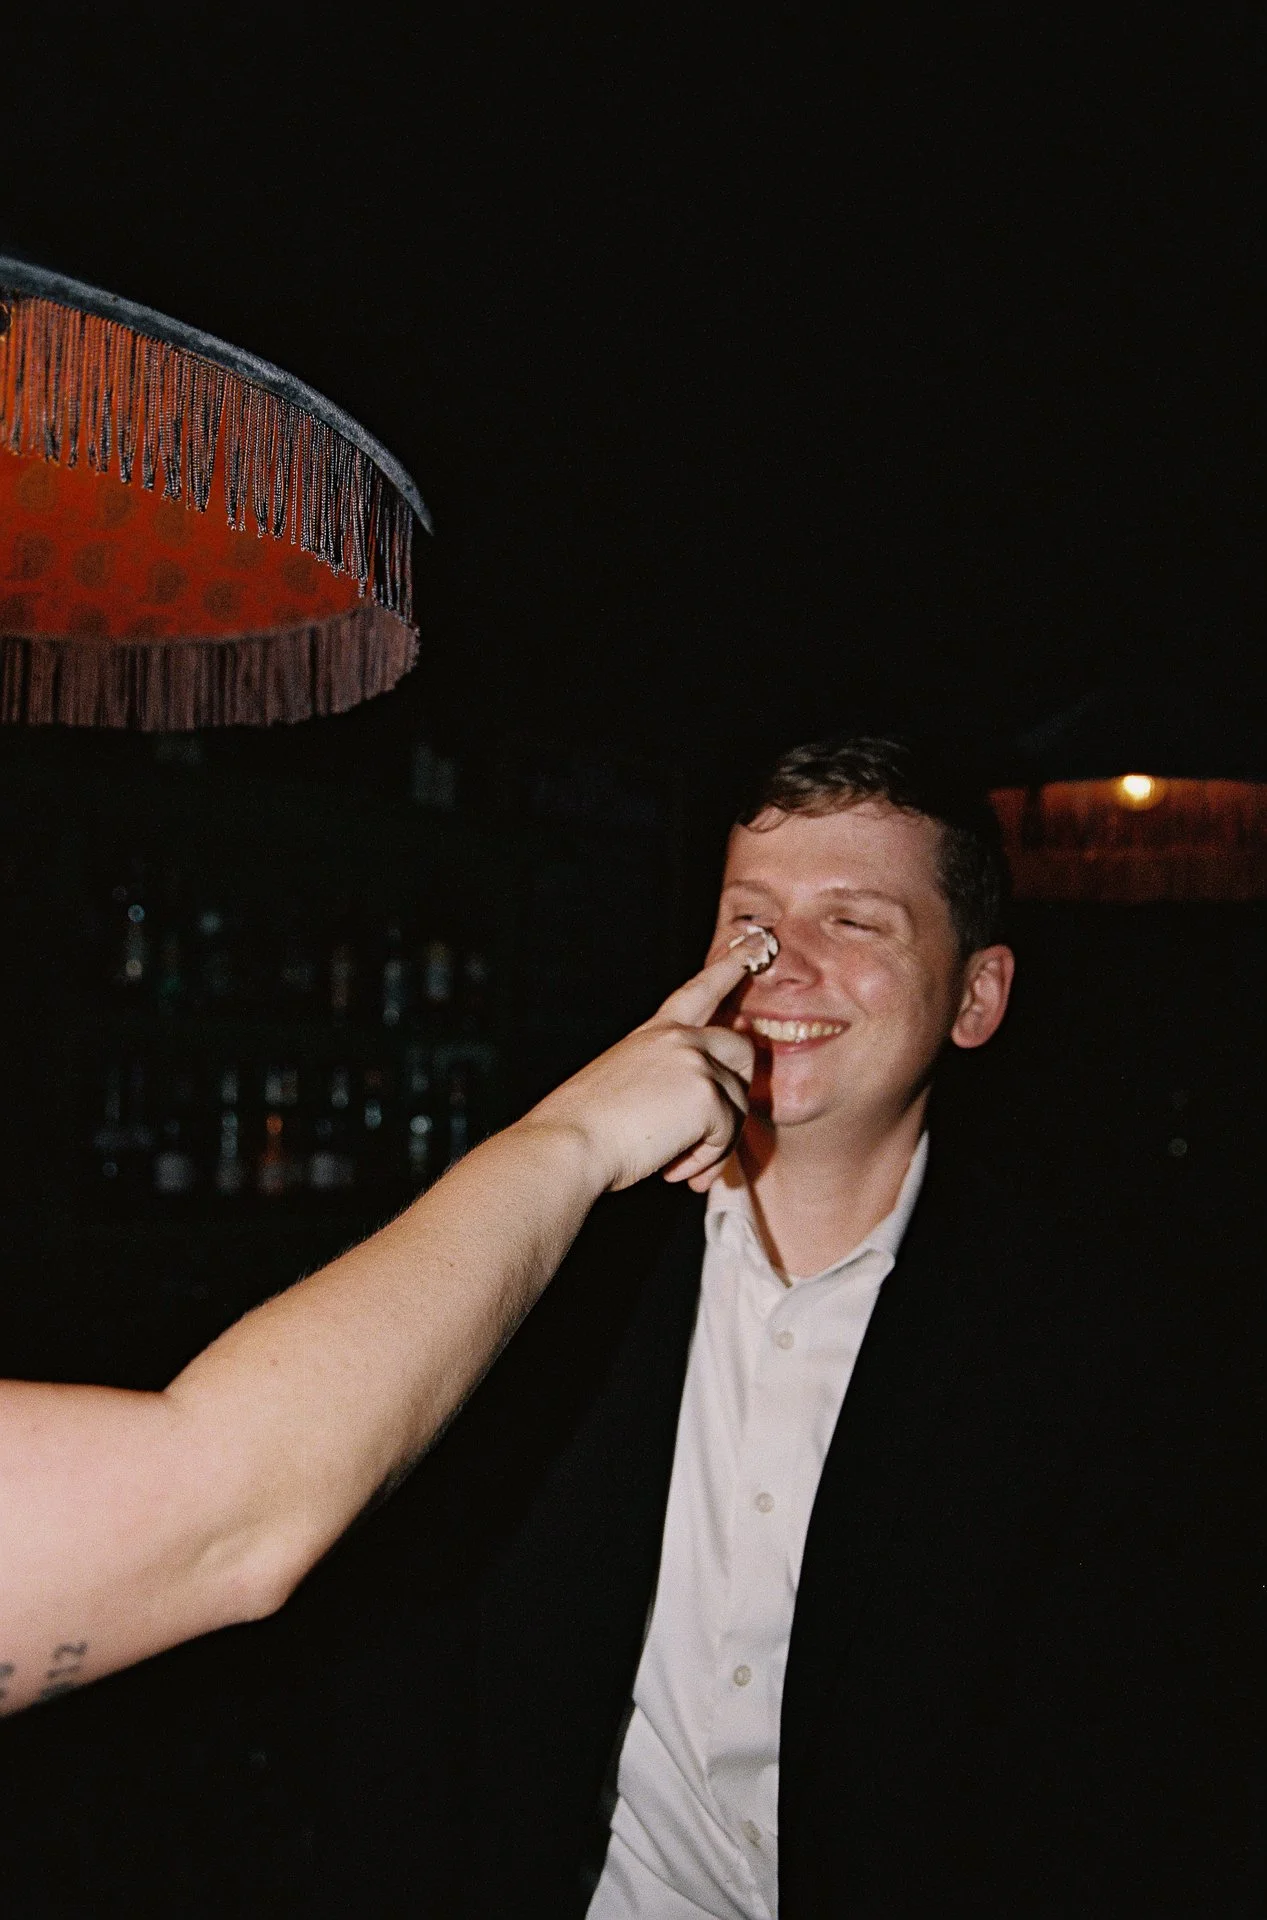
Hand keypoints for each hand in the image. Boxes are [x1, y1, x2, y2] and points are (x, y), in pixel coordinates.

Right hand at [521, 934, 761, 1193]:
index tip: (754, 942)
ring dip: (714, 1144)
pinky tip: (673, 1172)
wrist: (568, 1144)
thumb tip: (708, 1115)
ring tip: (677, 1167)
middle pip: (742, 1050)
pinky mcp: (707, 1094)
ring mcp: (695, 1062)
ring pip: (738, 1105)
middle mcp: (678, 1038)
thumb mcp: (625, 1086)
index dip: (728, 967)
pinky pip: (727, 1136)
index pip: (698, 991)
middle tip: (717, 1132)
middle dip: (741, 1091)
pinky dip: (705, 1162)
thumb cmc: (584, 1128)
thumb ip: (666, 1083)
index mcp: (653, 1033)